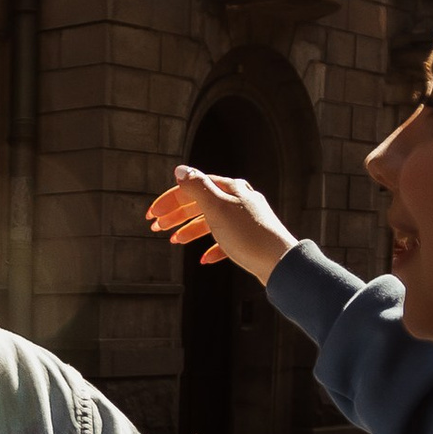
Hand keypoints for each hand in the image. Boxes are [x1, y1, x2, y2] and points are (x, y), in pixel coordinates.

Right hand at [147, 169, 295, 283]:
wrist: (280, 264)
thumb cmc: (249, 235)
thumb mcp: (217, 208)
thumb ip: (197, 188)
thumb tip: (180, 169)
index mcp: (231, 188)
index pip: (194, 187)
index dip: (170, 200)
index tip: (152, 215)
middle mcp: (240, 200)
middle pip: (201, 203)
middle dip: (177, 215)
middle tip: (157, 227)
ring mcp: (246, 220)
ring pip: (212, 222)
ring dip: (191, 231)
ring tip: (175, 241)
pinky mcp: (251, 240)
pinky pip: (226, 241)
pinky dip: (212, 248)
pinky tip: (204, 259)